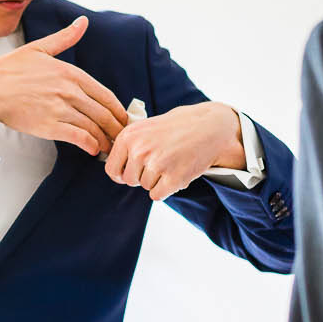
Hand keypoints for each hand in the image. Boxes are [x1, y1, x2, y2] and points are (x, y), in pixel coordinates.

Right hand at [0, 15, 128, 155]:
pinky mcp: (50, 126)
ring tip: (108, 147)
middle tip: (120, 138)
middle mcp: (70, 91)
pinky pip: (79, 137)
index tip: (122, 119)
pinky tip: (92, 150)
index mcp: (71, 73)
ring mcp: (60, 109)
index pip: (106, 95)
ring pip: (94, 127)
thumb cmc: (9, 69)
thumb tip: (83, 22)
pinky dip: (90, 145)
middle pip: (104, 114)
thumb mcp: (39, 48)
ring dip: (104, 140)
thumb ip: (65, 38)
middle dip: (115, 128)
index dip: (118, 111)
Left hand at [104, 102, 242, 202]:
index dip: (121, 174)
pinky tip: (177, 173)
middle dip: (142, 176)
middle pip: (130, 180)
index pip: (112, 169)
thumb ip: (128, 146)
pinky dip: (166, 189)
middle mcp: (139, 150)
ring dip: (157, 180)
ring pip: (145, 187)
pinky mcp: (174, 177)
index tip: (130, 173)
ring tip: (172, 162)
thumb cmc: (176, 127)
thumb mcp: (145, 127)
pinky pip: (157, 195)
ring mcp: (157, 164)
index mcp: (128, 137)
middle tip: (160, 163)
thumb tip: (113, 170)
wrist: (210, 126)